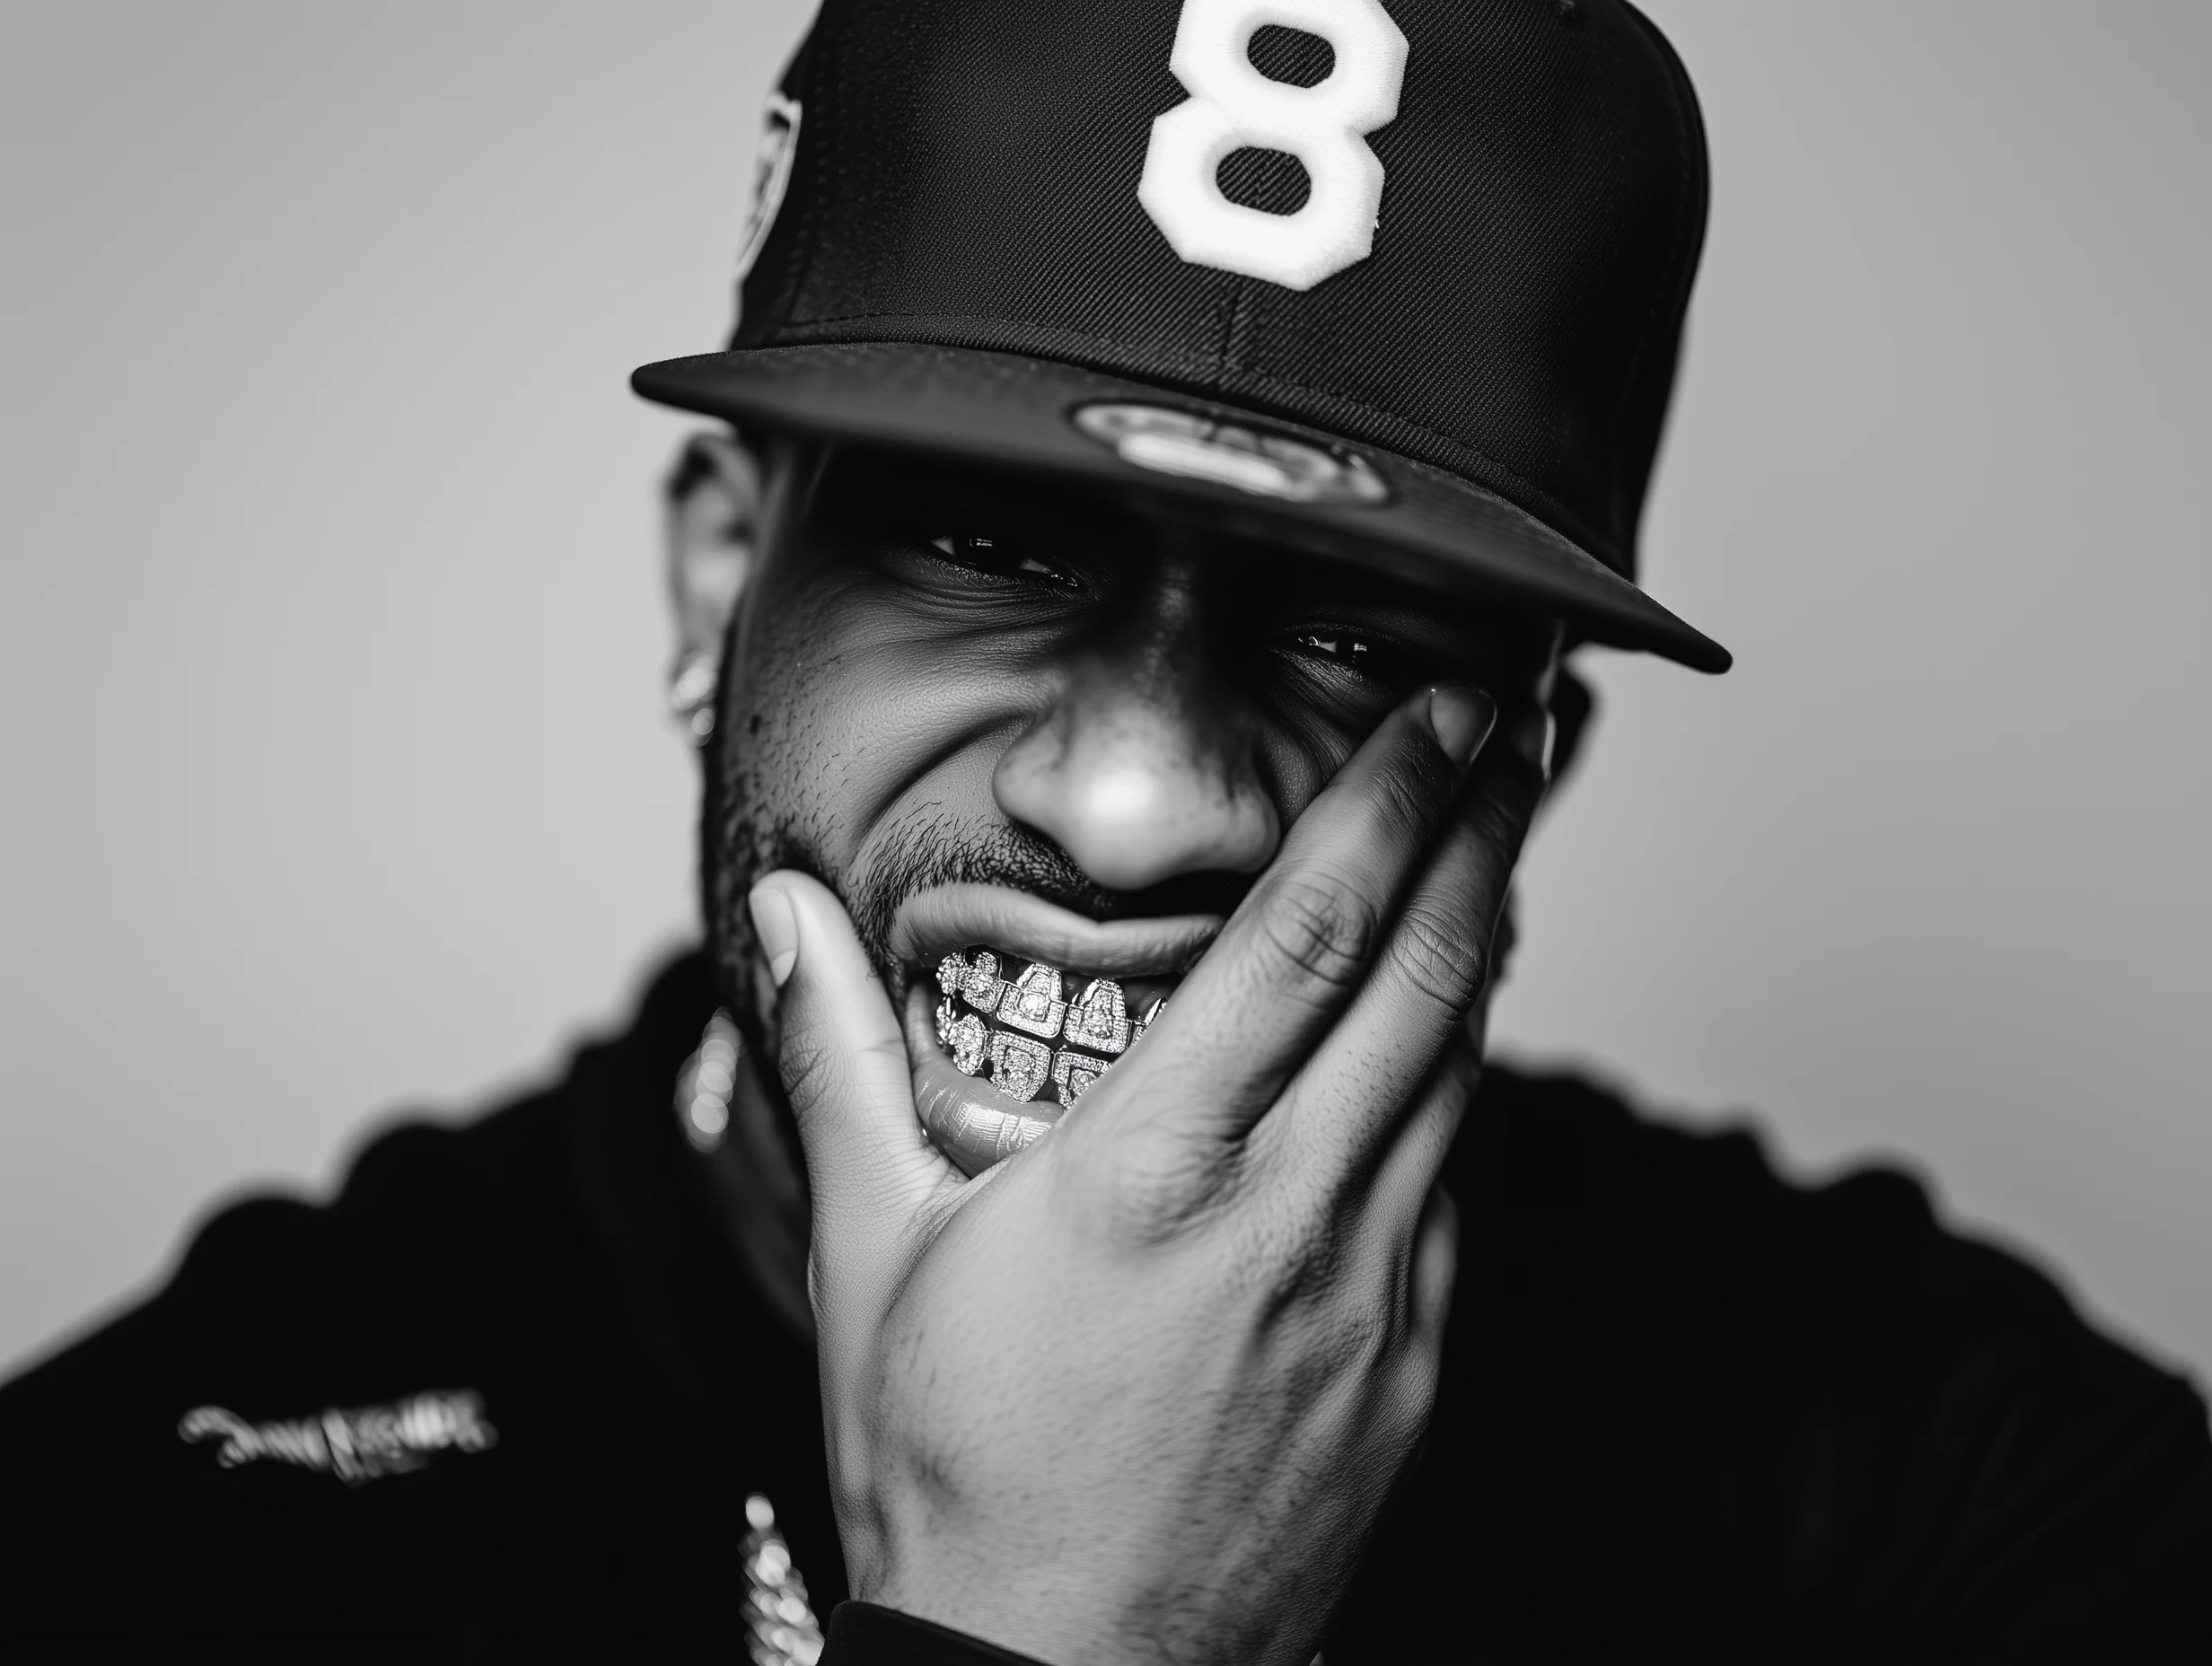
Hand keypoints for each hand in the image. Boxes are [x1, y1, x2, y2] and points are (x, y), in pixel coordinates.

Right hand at [748, 682, 1540, 1665]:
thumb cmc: (957, 1474)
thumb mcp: (871, 1255)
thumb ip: (840, 1059)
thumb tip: (781, 915)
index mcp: (1156, 1167)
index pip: (1307, 933)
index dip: (1389, 799)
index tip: (1443, 713)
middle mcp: (1289, 1215)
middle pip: (1426, 975)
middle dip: (1480, 831)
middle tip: (1518, 731)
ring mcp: (1370, 1295)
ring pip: (1457, 1074)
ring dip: (1482, 944)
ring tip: (1494, 852)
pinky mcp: (1409, 1366)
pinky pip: (1447, 1191)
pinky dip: (1448, 1093)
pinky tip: (1428, 1057)